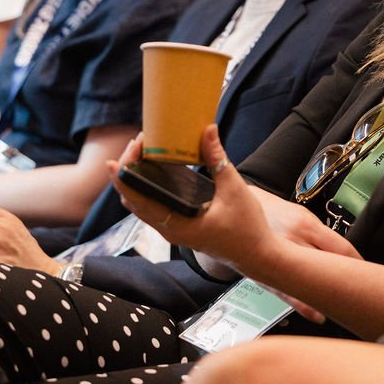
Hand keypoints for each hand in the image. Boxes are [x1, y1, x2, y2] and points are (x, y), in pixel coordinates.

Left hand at [111, 127, 360, 284]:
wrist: (257, 255)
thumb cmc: (247, 227)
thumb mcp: (233, 188)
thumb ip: (217, 159)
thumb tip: (207, 129)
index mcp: (175, 224)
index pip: (136, 198)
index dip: (127, 172)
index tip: (134, 145)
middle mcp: (168, 229)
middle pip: (133, 199)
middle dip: (131, 169)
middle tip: (142, 140)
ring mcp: (173, 229)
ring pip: (141, 204)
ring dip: (139, 177)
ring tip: (146, 150)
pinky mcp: (180, 226)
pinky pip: (154, 206)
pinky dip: (150, 186)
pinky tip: (159, 168)